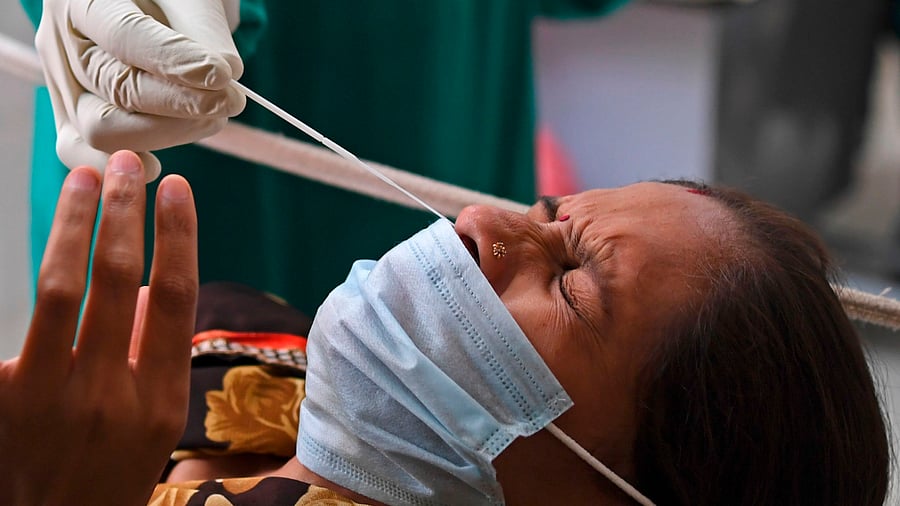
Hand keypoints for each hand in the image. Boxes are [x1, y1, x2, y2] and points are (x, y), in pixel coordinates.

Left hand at [0, 151, 197, 504]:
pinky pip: (14, 327)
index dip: (177, 235)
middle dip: (124, 211)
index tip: (176, 190)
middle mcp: (108, 395)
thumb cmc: (108, 476)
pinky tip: (48, 246)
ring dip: (74, 225)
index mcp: (159, 400)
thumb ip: (156, 355)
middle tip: (126, 167)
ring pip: (61, 288)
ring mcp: (47, 398)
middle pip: (120, 279)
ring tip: (84, 182)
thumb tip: (151, 288)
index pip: (177, 297)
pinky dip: (38, 280)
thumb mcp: (154, 426)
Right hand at [35, 0, 245, 180]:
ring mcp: (63, 85)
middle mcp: (63, 42)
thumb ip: (206, 32)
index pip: (126, 35)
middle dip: (182, 103)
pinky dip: (122, 160)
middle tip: (232, 100)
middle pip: (116, 88)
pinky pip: (81, 152)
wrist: (156, 7)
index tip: (223, 77)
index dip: (176, 62)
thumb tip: (226, 77)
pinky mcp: (71, 118)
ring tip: (213, 116)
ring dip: (168, 132)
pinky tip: (159, 165)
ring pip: (102, 129)